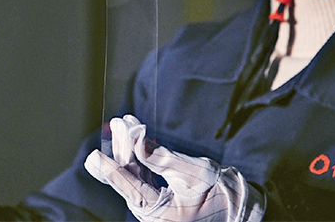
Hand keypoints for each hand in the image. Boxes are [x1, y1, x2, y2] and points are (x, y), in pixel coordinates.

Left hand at [84, 115, 264, 221]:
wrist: (239, 204)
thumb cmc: (220, 191)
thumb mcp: (193, 173)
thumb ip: (162, 158)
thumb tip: (137, 141)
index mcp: (159, 214)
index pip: (130, 188)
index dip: (111, 170)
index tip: (94, 156)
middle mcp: (152, 213)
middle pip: (130, 177)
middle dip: (123, 148)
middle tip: (118, 122)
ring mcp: (154, 206)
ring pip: (134, 173)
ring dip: (130, 147)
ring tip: (124, 122)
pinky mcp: (158, 197)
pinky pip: (143, 175)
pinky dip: (139, 155)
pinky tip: (137, 136)